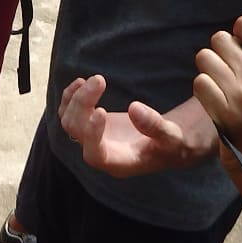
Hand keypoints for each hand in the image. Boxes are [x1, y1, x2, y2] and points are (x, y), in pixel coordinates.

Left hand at [58, 76, 199, 176]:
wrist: (168, 142)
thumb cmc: (172, 144)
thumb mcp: (172, 137)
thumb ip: (155, 126)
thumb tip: (134, 108)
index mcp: (119, 164)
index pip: (95, 155)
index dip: (92, 135)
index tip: (102, 110)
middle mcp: (101, 153)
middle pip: (77, 131)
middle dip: (83, 104)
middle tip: (100, 79)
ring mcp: (92, 139)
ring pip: (69, 120)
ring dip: (76, 98)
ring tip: (95, 79)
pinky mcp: (91, 125)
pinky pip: (69, 112)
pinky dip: (70, 97)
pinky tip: (80, 82)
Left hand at [193, 15, 241, 174]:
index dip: (237, 35)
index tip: (240, 51)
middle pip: (219, 38)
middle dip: (219, 53)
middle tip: (227, 72)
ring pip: (204, 58)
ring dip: (208, 71)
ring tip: (220, 86)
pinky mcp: (224, 113)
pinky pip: (199, 83)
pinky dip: (203, 90)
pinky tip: (214, 101)